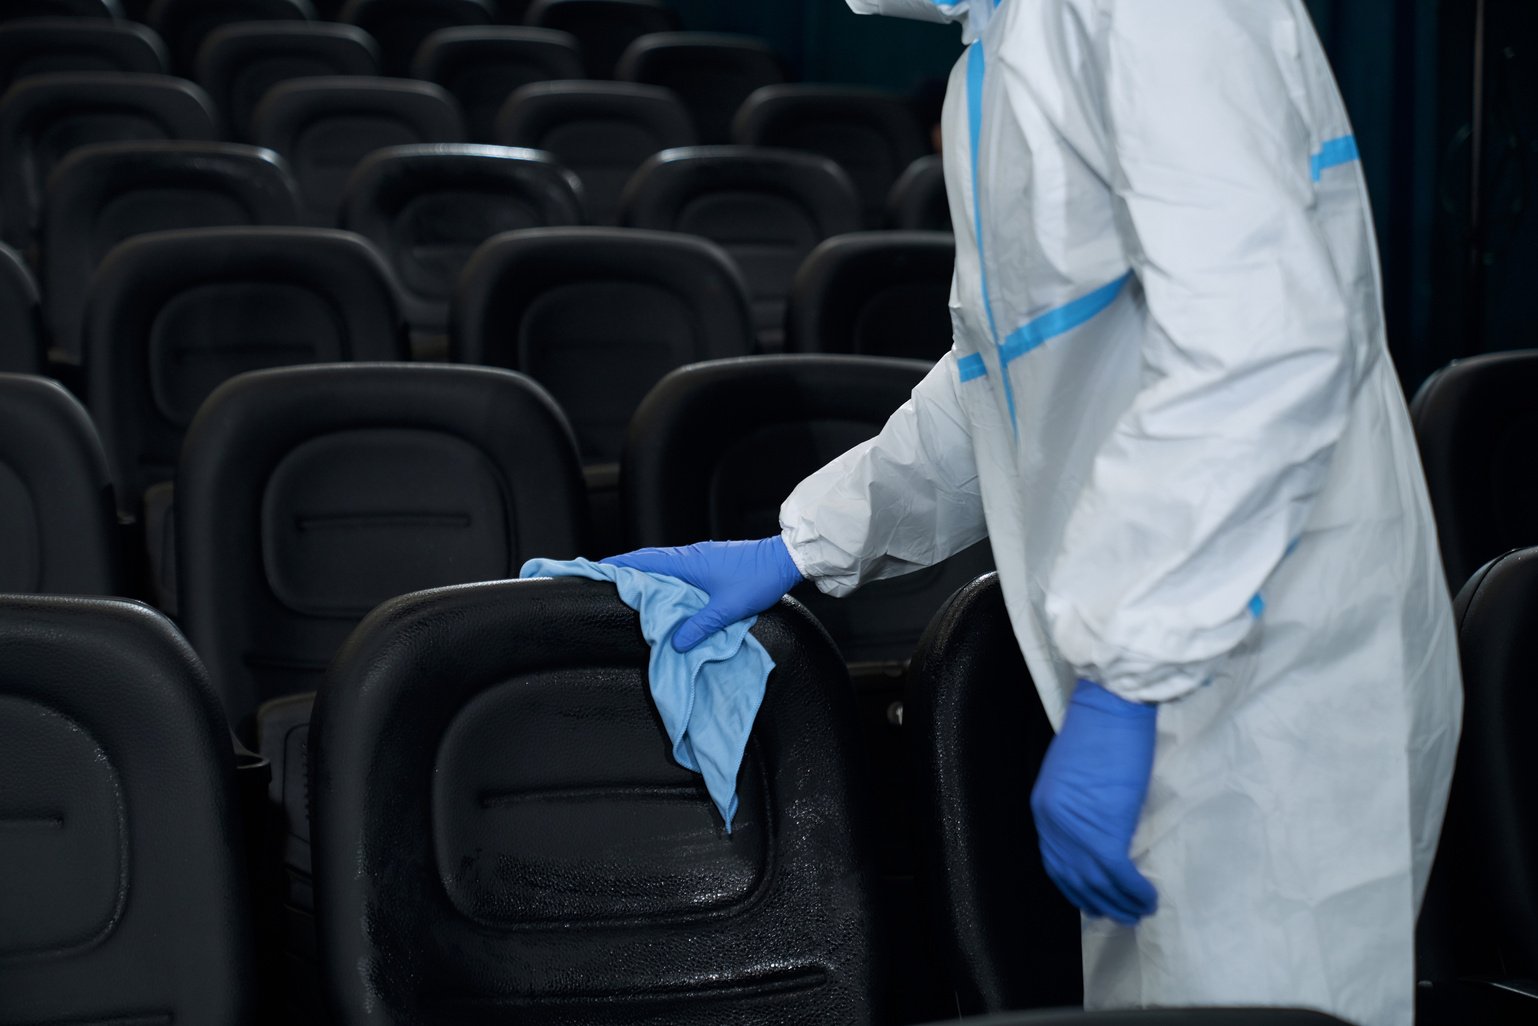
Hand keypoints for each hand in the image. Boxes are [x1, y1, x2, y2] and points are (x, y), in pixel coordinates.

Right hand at [601, 537, 803, 651]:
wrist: (784, 559)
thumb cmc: (757, 579)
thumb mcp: (728, 609)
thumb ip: (700, 626)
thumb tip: (676, 643)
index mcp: (688, 563)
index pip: (644, 561)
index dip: (619, 565)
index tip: (597, 570)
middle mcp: (690, 556)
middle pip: (649, 561)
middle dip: (628, 570)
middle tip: (607, 582)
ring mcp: (700, 557)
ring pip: (664, 565)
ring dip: (647, 574)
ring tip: (631, 590)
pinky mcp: (710, 561)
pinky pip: (678, 568)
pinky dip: (665, 577)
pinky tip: (665, 592)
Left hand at [1030, 678, 1158, 925]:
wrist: (1111, 709)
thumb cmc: (1099, 733)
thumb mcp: (1074, 776)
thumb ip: (1078, 808)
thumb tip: (1098, 832)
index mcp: (1044, 810)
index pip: (1055, 862)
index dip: (1076, 887)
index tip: (1094, 900)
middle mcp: (1054, 824)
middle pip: (1074, 879)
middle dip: (1099, 902)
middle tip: (1120, 915)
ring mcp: (1077, 830)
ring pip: (1097, 882)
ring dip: (1120, 903)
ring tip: (1139, 911)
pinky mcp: (1105, 830)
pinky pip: (1118, 873)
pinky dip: (1134, 890)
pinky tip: (1148, 897)